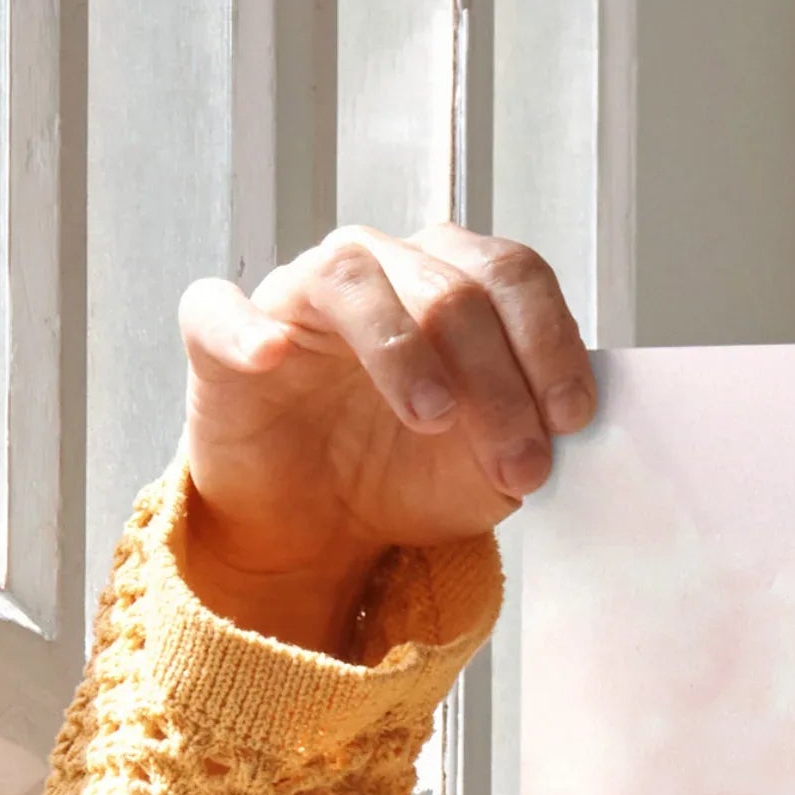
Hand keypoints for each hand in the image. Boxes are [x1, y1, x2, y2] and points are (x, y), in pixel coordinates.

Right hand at [174, 226, 594, 654]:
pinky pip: (220, 309)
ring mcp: (298, 295)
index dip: (549, 341)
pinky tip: (273, 357)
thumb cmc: (408, 473)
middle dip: (498, 381)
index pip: (512, 275)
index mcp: (453, 283)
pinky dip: (246, 328)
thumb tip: (574, 427)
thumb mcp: (491, 467)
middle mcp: (380, 269)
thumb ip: (534, 434)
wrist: (320, 525)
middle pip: (449, 288)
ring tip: (434, 418)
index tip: (572, 418)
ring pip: (352, 280)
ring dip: (403, 350)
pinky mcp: (222, 336)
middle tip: (520, 465)